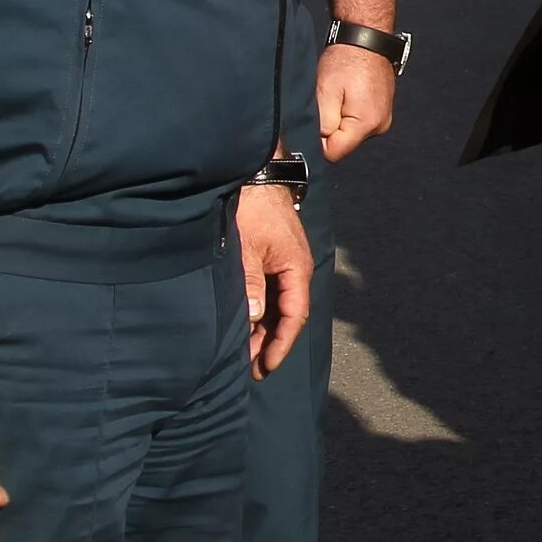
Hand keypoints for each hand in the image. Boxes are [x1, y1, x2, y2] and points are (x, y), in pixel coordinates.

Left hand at [238, 185, 314, 379]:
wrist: (255, 174)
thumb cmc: (253, 208)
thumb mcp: (248, 247)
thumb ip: (251, 283)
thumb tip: (256, 318)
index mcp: (296, 269)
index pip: (294, 316)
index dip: (281, 344)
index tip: (265, 366)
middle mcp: (295, 269)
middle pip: (287, 315)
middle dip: (270, 343)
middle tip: (250, 367)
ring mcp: (284, 263)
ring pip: (278, 305)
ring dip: (263, 328)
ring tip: (244, 351)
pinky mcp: (272, 257)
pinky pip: (271, 291)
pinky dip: (259, 310)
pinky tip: (245, 322)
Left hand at [316, 40, 395, 161]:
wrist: (366, 37)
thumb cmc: (346, 59)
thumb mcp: (325, 91)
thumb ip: (321, 123)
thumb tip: (318, 145)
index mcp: (367, 124)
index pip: (333, 152)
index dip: (319, 139)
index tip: (316, 117)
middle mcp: (379, 126)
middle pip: (343, 144)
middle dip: (330, 129)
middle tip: (328, 101)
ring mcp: (383, 119)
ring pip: (350, 134)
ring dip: (339, 120)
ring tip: (339, 95)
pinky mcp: (382, 112)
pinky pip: (358, 123)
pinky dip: (349, 114)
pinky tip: (347, 95)